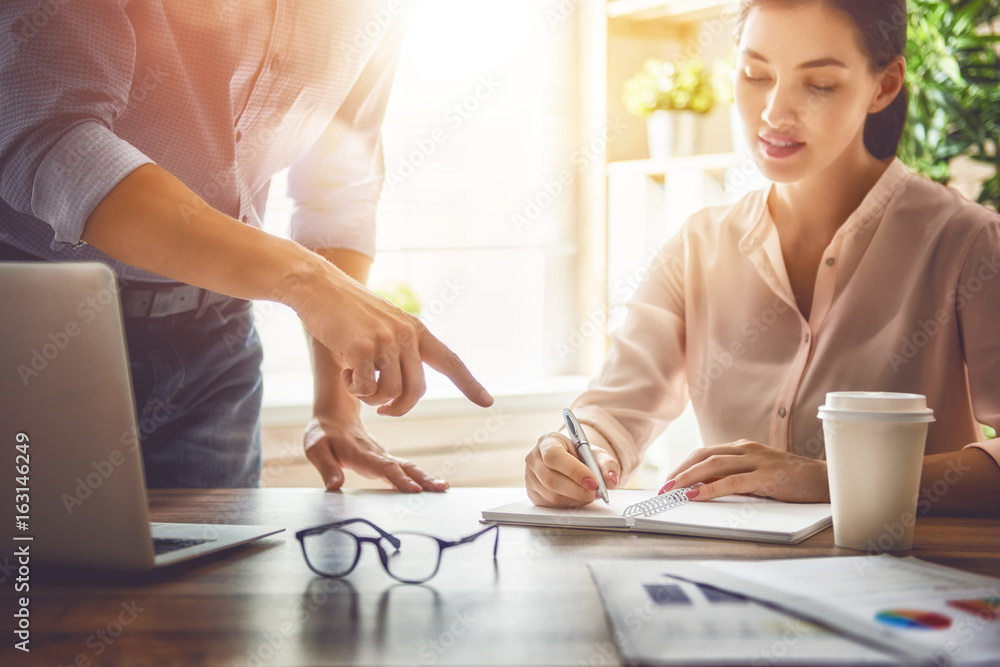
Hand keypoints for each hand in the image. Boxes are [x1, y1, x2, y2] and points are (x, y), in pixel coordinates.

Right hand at [294, 263, 491, 415]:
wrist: (319, 287)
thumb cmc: (347, 311)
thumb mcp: (384, 324)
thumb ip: (400, 349)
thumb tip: (403, 385)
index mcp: (416, 330)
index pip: (450, 361)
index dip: (469, 383)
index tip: (488, 401)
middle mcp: (406, 335)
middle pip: (417, 390)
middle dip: (400, 408)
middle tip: (384, 411)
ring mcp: (386, 340)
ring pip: (391, 393)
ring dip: (373, 399)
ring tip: (357, 381)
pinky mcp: (362, 347)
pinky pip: (367, 388)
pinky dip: (356, 390)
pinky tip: (346, 372)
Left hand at [303, 414, 447, 492]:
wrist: (335, 416)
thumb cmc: (323, 435)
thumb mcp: (316, 450)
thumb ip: (327, 468)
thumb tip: (334, 487)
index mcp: (361, 453)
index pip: (383, 467)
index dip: (398, 478)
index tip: (414, 489)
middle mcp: (377, 454)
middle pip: (403, 466)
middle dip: (422, 478)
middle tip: (440, 489)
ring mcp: (384, 456)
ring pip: (408, 467)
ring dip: (426, 477)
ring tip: (443, 488)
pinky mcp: (386, 459)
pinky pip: (405, 468)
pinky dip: (419, 477)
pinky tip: (431, 486)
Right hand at [525, 432, 619, 506]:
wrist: (573, 462)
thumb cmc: (582, 456)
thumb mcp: (597, 454)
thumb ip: (607, 465)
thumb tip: (610, 480)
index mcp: (548, 442)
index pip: (554, 456)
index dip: (574, 471)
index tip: (593, 481)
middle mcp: (534, 458)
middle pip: (551, 479)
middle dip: (577, 490)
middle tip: (594, 492)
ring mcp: (530, 477)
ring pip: (552, 495)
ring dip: (575, 498)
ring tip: (588, 494)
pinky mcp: (532, 493)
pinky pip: (550, 505)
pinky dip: (568, 504)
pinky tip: (577, 497)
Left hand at [663, 440, 828, 502]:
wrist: (825, 481)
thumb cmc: (791, 480)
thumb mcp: (757, 475)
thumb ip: (735, 478)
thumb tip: (704, 489)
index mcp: (742, 448)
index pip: (704, 453)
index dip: (684, 466)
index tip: (669, 480)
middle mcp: (746, 449)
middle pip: (703, 456)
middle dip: (680, 472)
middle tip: (664, 488)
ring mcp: (756, 461)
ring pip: (713, 465)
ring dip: (688, 478)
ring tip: (672, 491)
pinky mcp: (766, 476)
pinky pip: (732, 481)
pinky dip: (710, 489)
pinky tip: (696, 496)